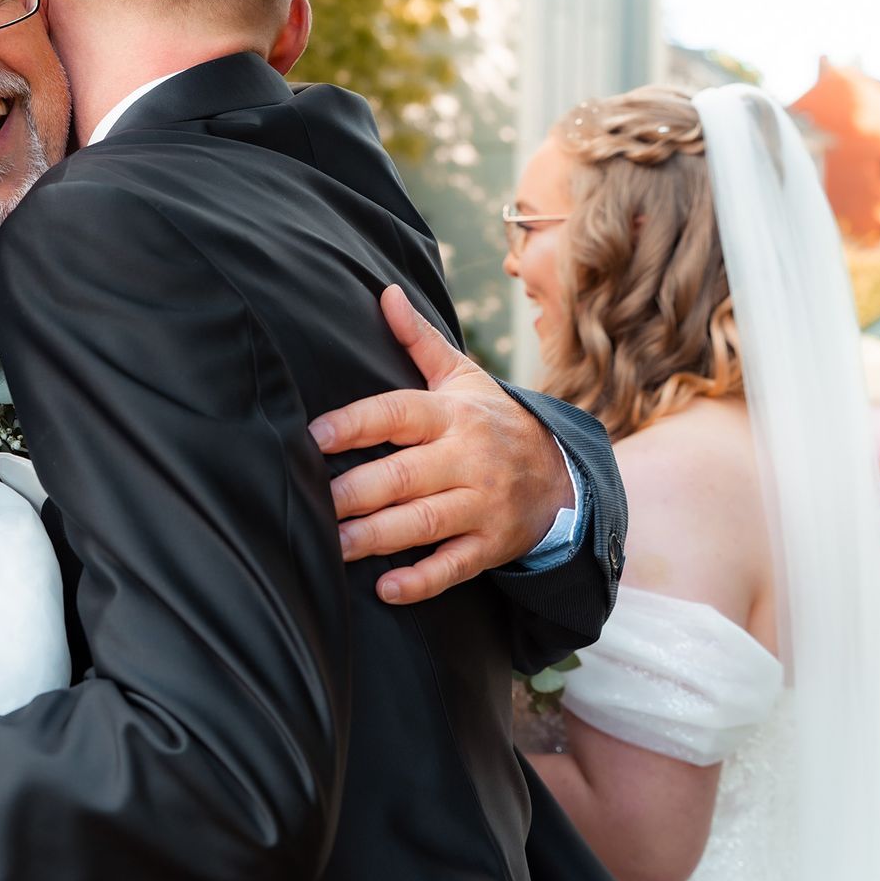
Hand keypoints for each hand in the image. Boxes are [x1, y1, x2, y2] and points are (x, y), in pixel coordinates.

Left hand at [308, 286, 569, 604]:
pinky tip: (387, 587)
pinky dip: (422, 579)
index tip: (314, 436)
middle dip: (357, 491)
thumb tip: (384, 293)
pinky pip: (454, 566)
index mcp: (454, 415)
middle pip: (405, 475)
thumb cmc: (493, 422)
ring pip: (424, 522)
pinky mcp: (490, 546)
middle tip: (313, 501)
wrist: (565, 476)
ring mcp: (482, 505)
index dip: (356, 424)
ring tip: (333, 544)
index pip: (399, 414)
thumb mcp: (464, 378)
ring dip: (376, 537)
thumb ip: (418, 340)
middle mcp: (468, 459)